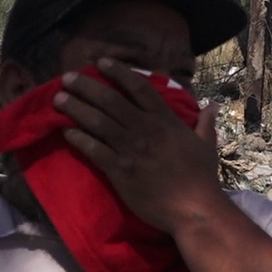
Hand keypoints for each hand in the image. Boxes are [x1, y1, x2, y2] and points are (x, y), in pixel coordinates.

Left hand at [54, 58, 226, 234]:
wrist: (193, 208)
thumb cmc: (202, 177)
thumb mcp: (207, 145)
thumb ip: (205, 123)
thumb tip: (213, 106)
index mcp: (165, 120)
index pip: (138, 88)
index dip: (118, 72)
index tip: (101, 62)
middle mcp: (145, 129)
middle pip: (110, 100)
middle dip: (87, 86)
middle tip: (67, 77)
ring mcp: (130, 150)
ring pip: (97, 122)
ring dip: (76, 108)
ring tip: (58, 99)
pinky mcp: (120, 171)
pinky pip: (94, 150)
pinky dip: (79, 139)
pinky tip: (66, 132)